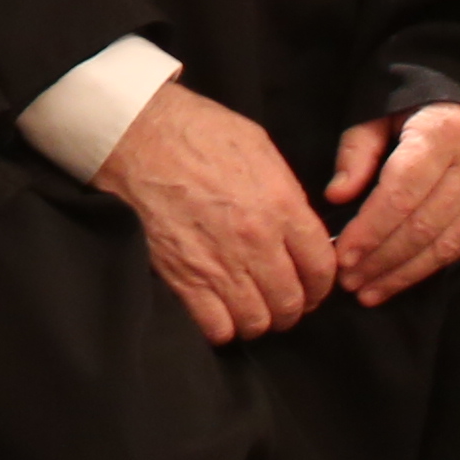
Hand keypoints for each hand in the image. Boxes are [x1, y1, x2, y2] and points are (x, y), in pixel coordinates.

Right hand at [93, 78, 337, 344]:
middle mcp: (256, 242)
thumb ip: (286, 192)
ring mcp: (219, 264)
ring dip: (258, 319)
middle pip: (291, 302)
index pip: (321, 267)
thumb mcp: (260, 148)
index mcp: (281, 206)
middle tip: (282, 302)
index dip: (320, 285)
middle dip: (292, 307)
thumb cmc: (198, 132)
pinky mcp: (184, 278)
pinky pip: (217, 327)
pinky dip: (223, 328)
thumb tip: (299, 226)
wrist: (138, 135)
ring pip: (257, 321)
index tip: (312, 287)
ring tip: (251, 308)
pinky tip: (220, 312)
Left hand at [322, 102, 459, 305]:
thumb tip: (336, 196)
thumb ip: (357, 150)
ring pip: (445, 243)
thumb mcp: (382, 108)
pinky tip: (402, 280)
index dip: (371, 229)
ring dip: (404, 273)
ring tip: (368, 292)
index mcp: (441, 133)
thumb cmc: (419, 97)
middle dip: (382, 259)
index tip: (343, 255)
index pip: (402, 193)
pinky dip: (432, 267)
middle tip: (348, 282)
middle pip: (423, 225)